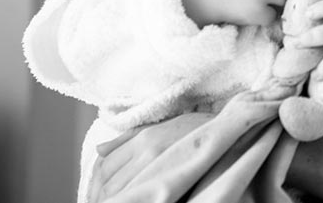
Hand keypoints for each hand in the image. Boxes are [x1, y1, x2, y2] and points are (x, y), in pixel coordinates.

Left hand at [88, 113, 210, 201]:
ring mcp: (161, 164)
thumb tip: (99, 150)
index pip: (104, 165)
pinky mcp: (173, 178)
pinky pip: (141, 194)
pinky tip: (135, 201)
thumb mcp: (159, 127)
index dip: (94, 184)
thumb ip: (127, 138)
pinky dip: (131, 200)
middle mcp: (149, 150)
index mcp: (144, 137)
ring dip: (113, 201)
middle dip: (99, 196)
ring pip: (122, 192)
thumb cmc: (193, 130)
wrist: (227, 131)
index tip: (95, 194)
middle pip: (109, 182)